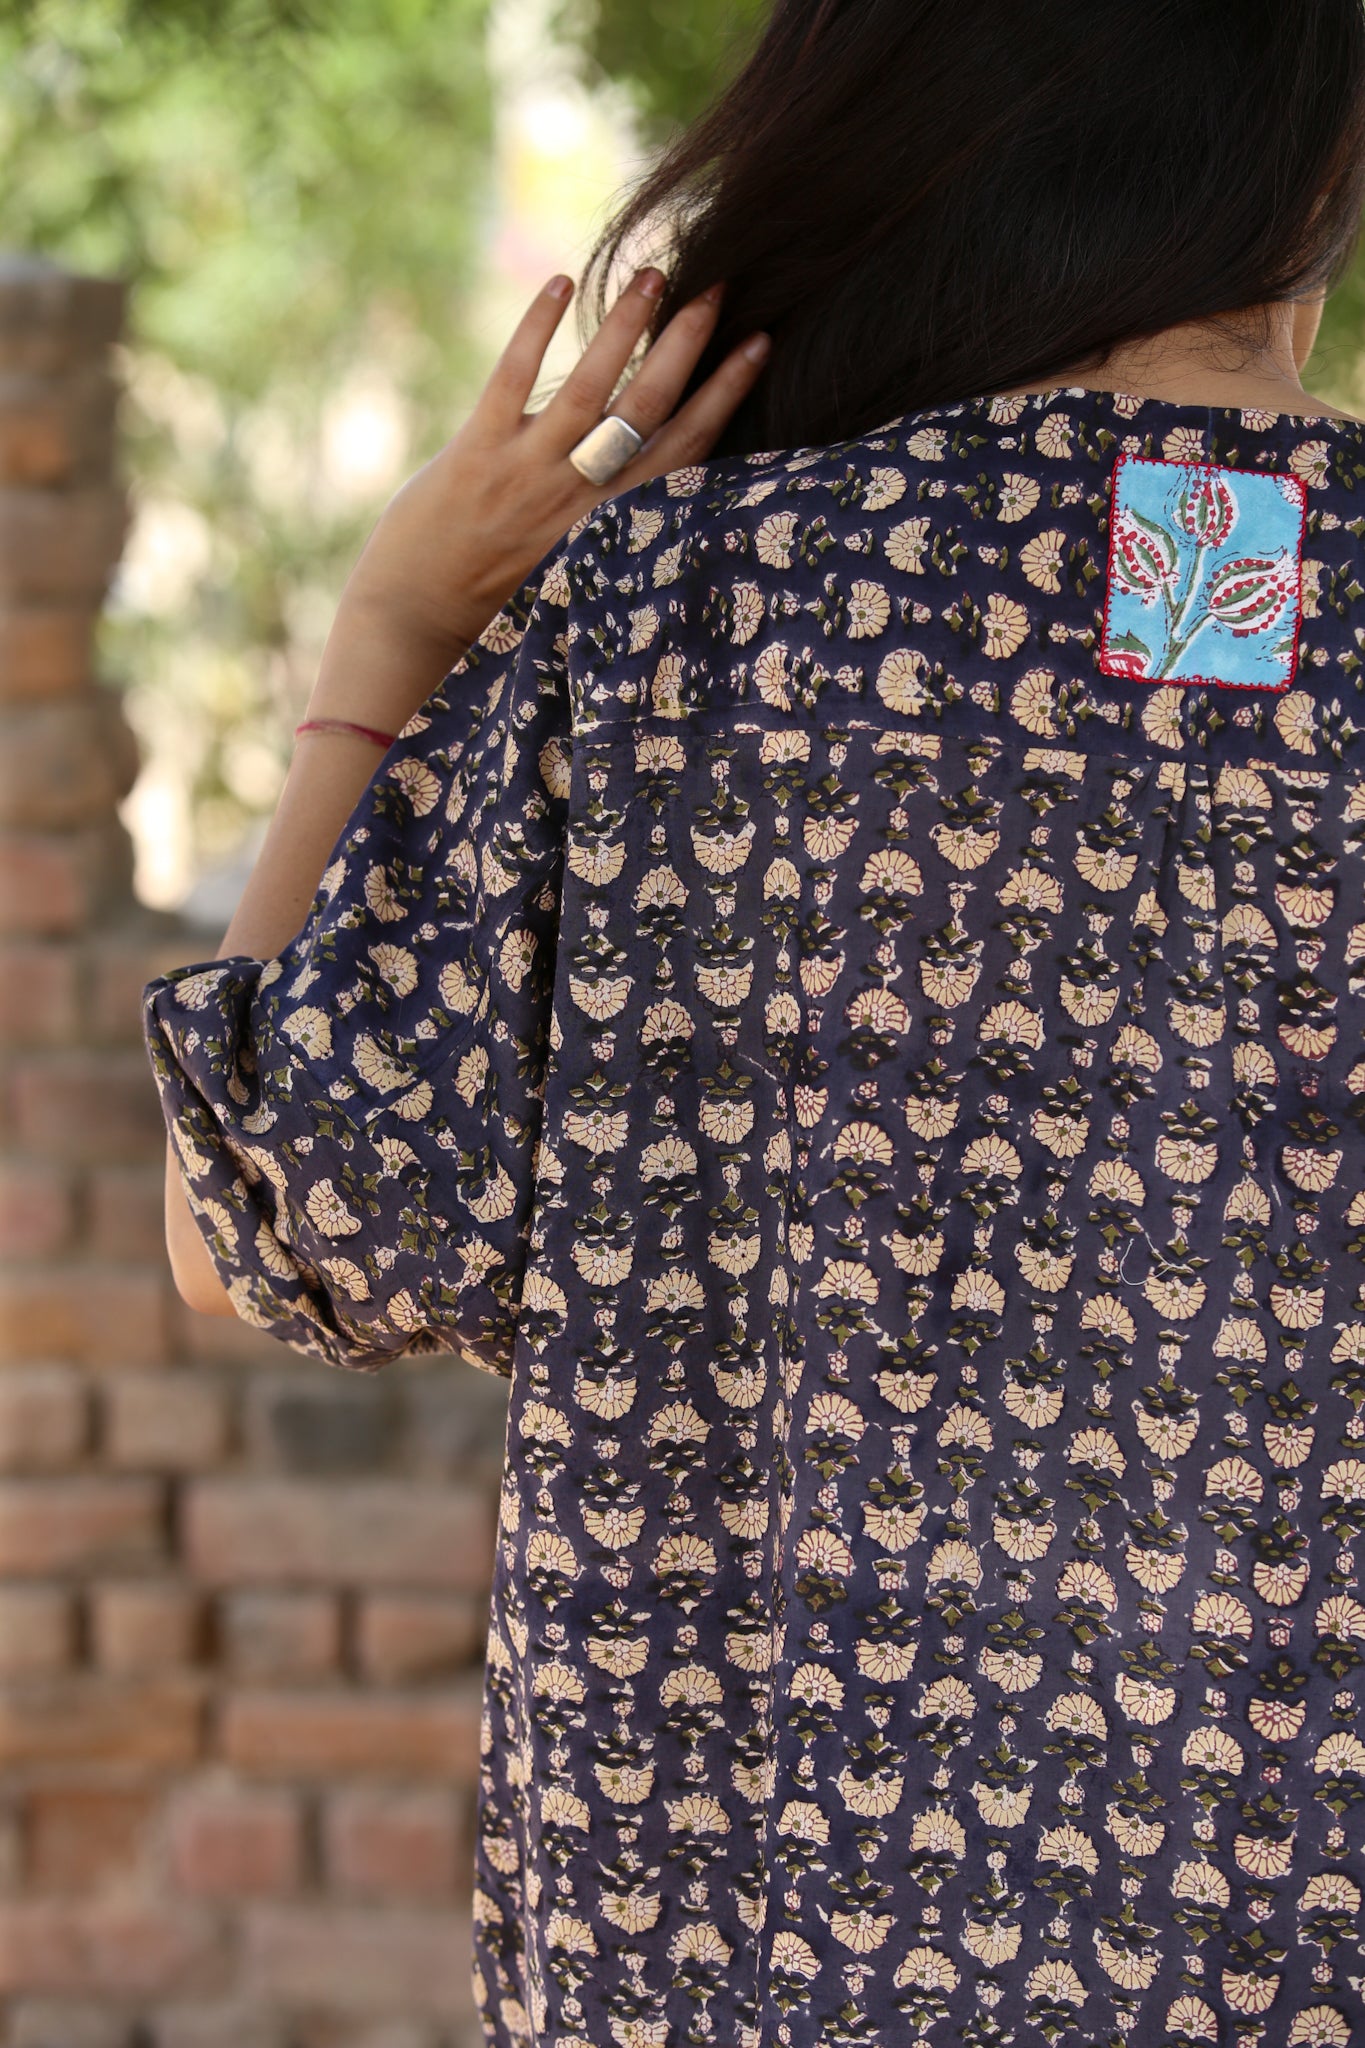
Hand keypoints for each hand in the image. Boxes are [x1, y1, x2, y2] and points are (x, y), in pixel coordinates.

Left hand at [336, 267, 770, 670]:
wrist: (421, 620)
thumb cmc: (500, 594)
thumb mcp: (574, 556)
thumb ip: (608, 508)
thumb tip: (642, 449)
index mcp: (613, 521)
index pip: (686, 447)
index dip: (725, 393)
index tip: (759, 343)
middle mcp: (580, 496)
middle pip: (648, 409)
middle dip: (687, 346)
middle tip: (719, 288)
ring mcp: (529, 473)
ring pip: (589, 391)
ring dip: (625, 328)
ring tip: (653, 274)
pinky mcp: (478, 454)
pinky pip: (512, 380)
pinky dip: (538, 330)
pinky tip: (561, 282)